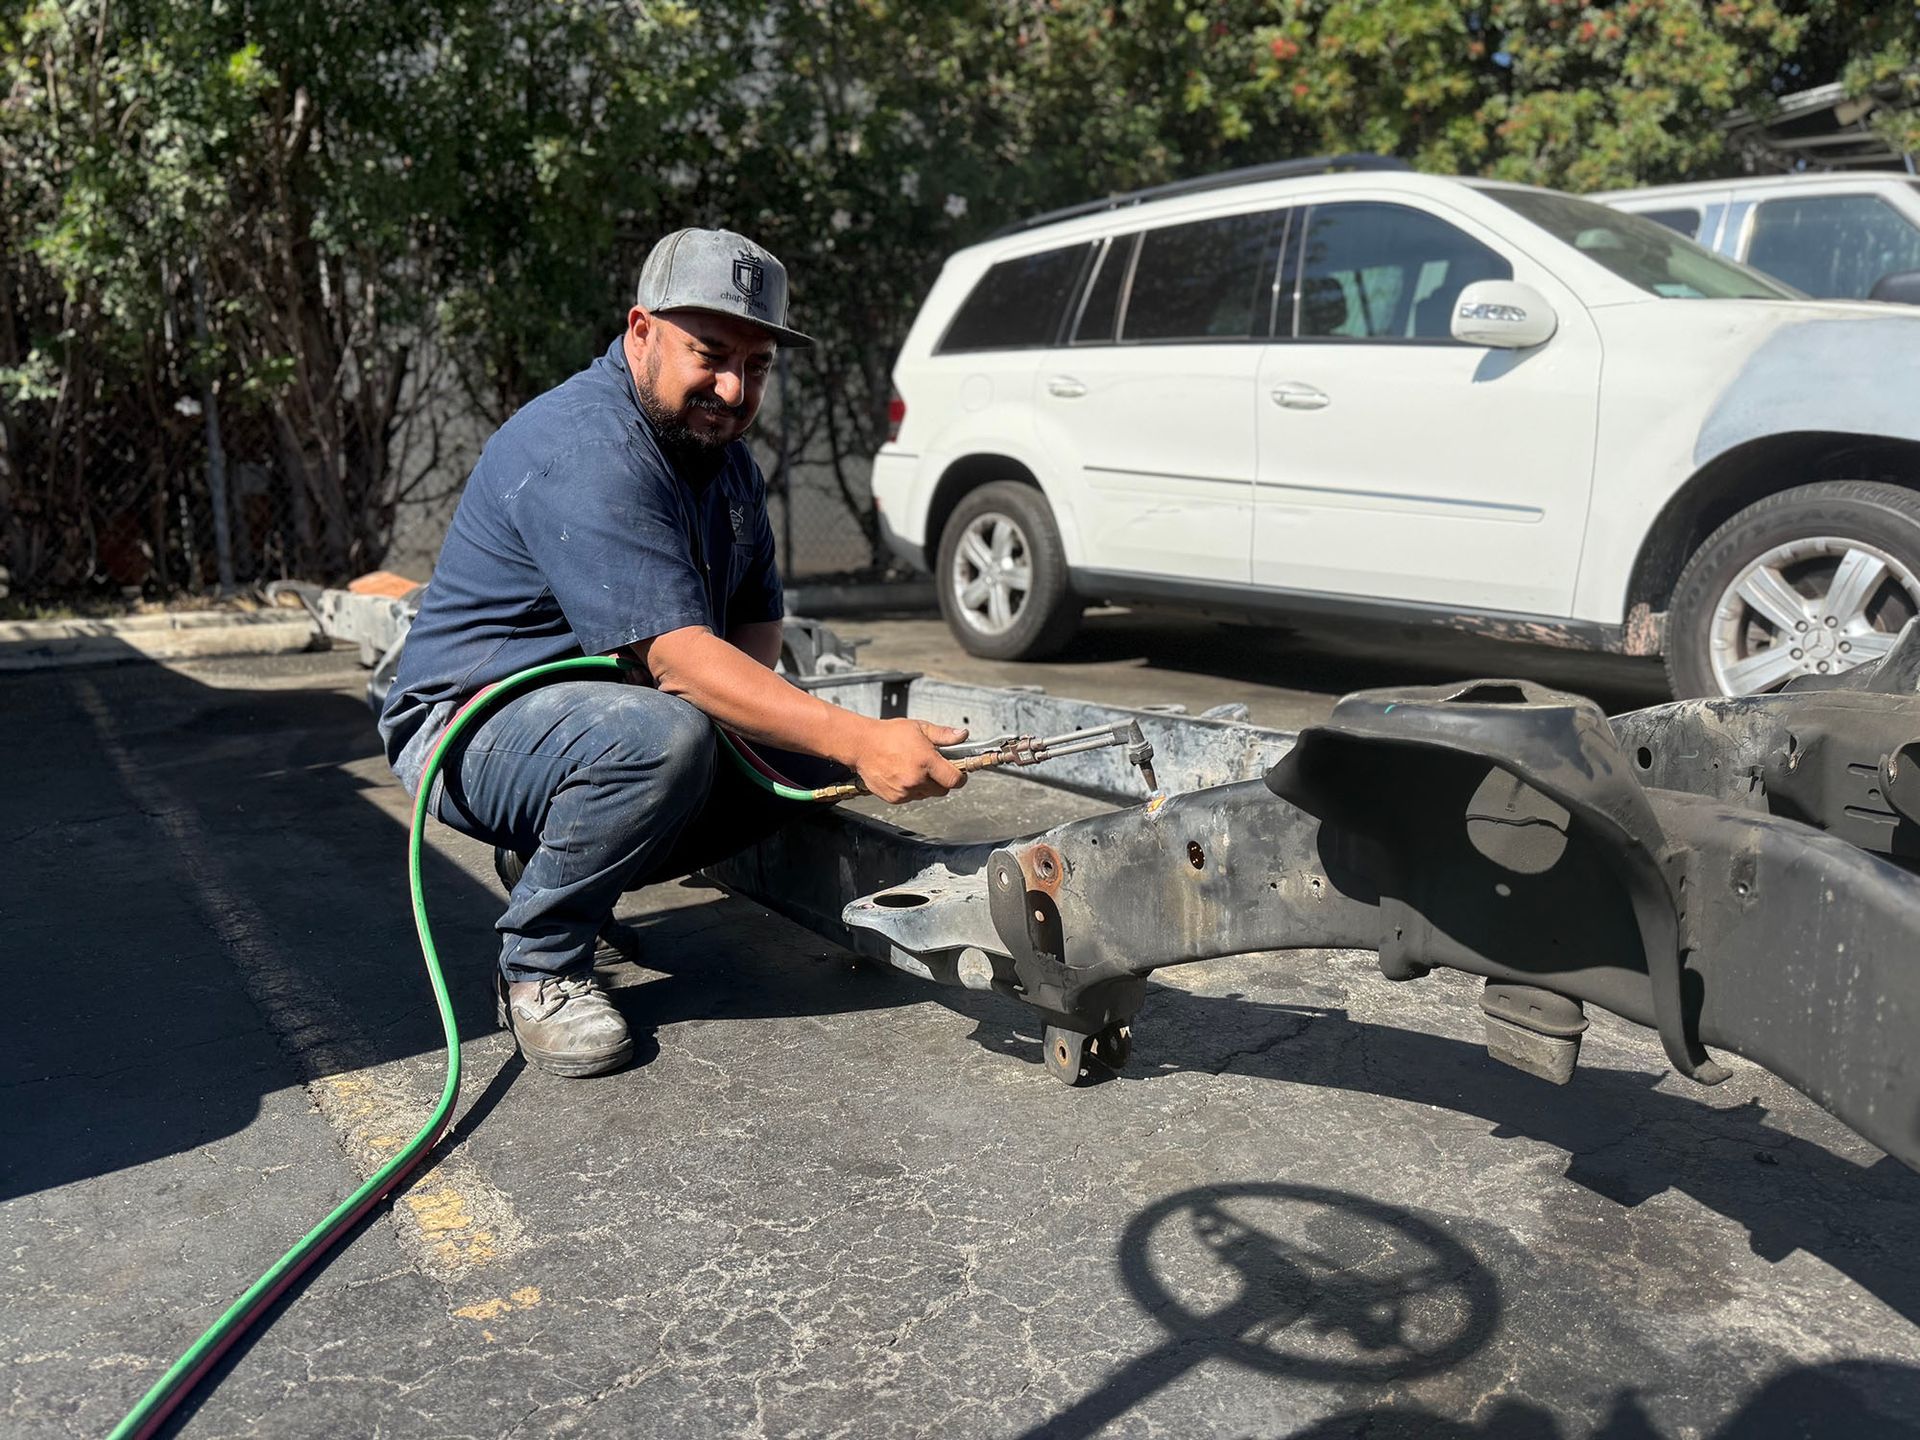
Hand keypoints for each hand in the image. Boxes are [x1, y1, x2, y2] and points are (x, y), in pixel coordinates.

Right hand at [854, 718, 968, 803]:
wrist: (861, 744)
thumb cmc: (888, 734)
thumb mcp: (919, 728)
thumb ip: (943, 735)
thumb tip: (962, 735)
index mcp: (926, 760)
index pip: (954, 780)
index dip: (960, 778)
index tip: (959, 774)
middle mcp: (916, 778)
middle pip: (942, 790)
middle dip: (942, 780)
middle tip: (933, 768)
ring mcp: (904, 790)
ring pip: (926, 794)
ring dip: (925, 785)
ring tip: (913, 768)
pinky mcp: (894, 798)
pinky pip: (911, 798)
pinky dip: (910, 790)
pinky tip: (902, 775)